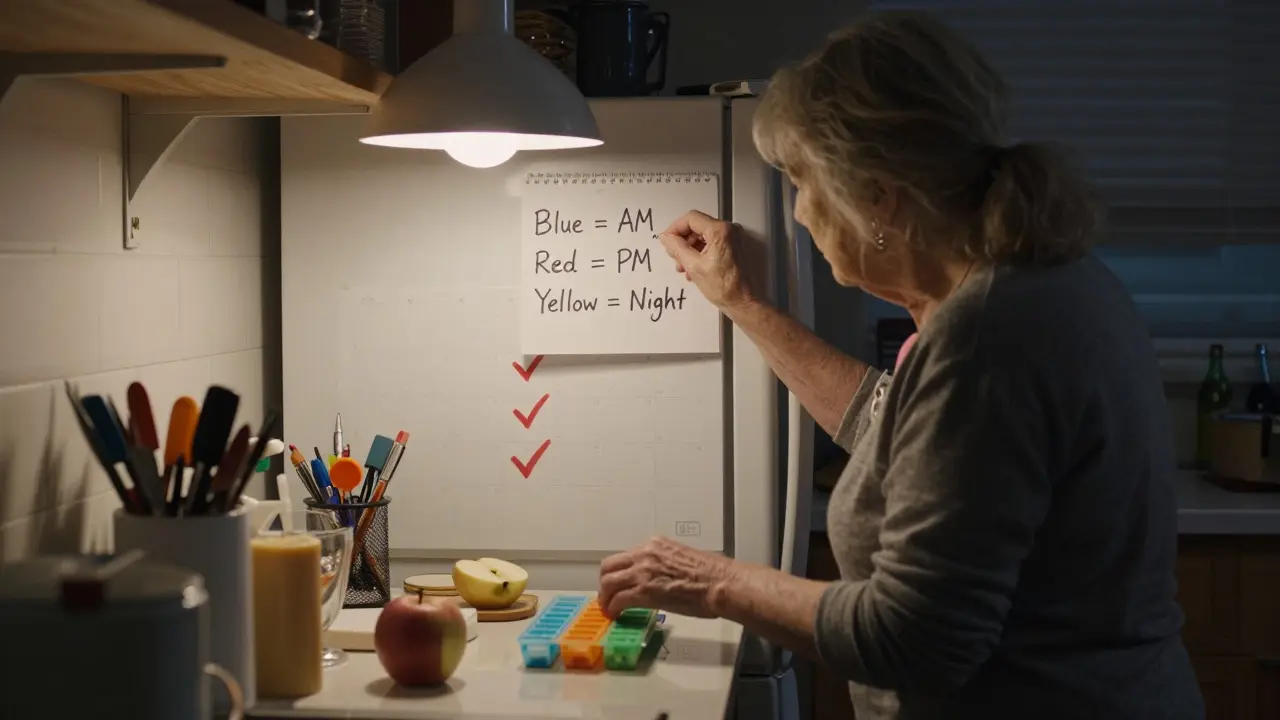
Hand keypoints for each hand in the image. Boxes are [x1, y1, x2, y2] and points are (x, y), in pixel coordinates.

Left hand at [597, 536, 731, 618]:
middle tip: (607, 595)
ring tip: (608, 607)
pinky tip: (616, 614)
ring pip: (609, 582)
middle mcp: (644, 554)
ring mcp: (642, 572)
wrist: (719, 583)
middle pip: (610, 566)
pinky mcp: (643, 591)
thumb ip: (663, 564)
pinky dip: (613, 608)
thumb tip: (657, 577)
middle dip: (605, 582)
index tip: (619, 583)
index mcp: (654, 544)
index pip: (626, 556)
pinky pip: (618, 599)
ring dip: (606, 597)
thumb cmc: (710, 574)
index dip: (619, 572)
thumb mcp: (680, 558)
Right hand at [658, 210, 754, 310]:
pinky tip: (692, 268)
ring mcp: (732, 238)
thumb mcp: (693, 266)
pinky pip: (710, 243)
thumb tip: (666, 238)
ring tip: (683, 266)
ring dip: (689, 250)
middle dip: (682, 242)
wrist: (741, 302)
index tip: (667, 240)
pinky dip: (699, 253)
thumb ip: (677, 248)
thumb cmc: (725, 287)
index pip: (691, 219)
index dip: (675, 229)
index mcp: (721, 231)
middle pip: (696, 227)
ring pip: (702, 236)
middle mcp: (729, 230)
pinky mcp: (732, 247)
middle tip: (674, 256)